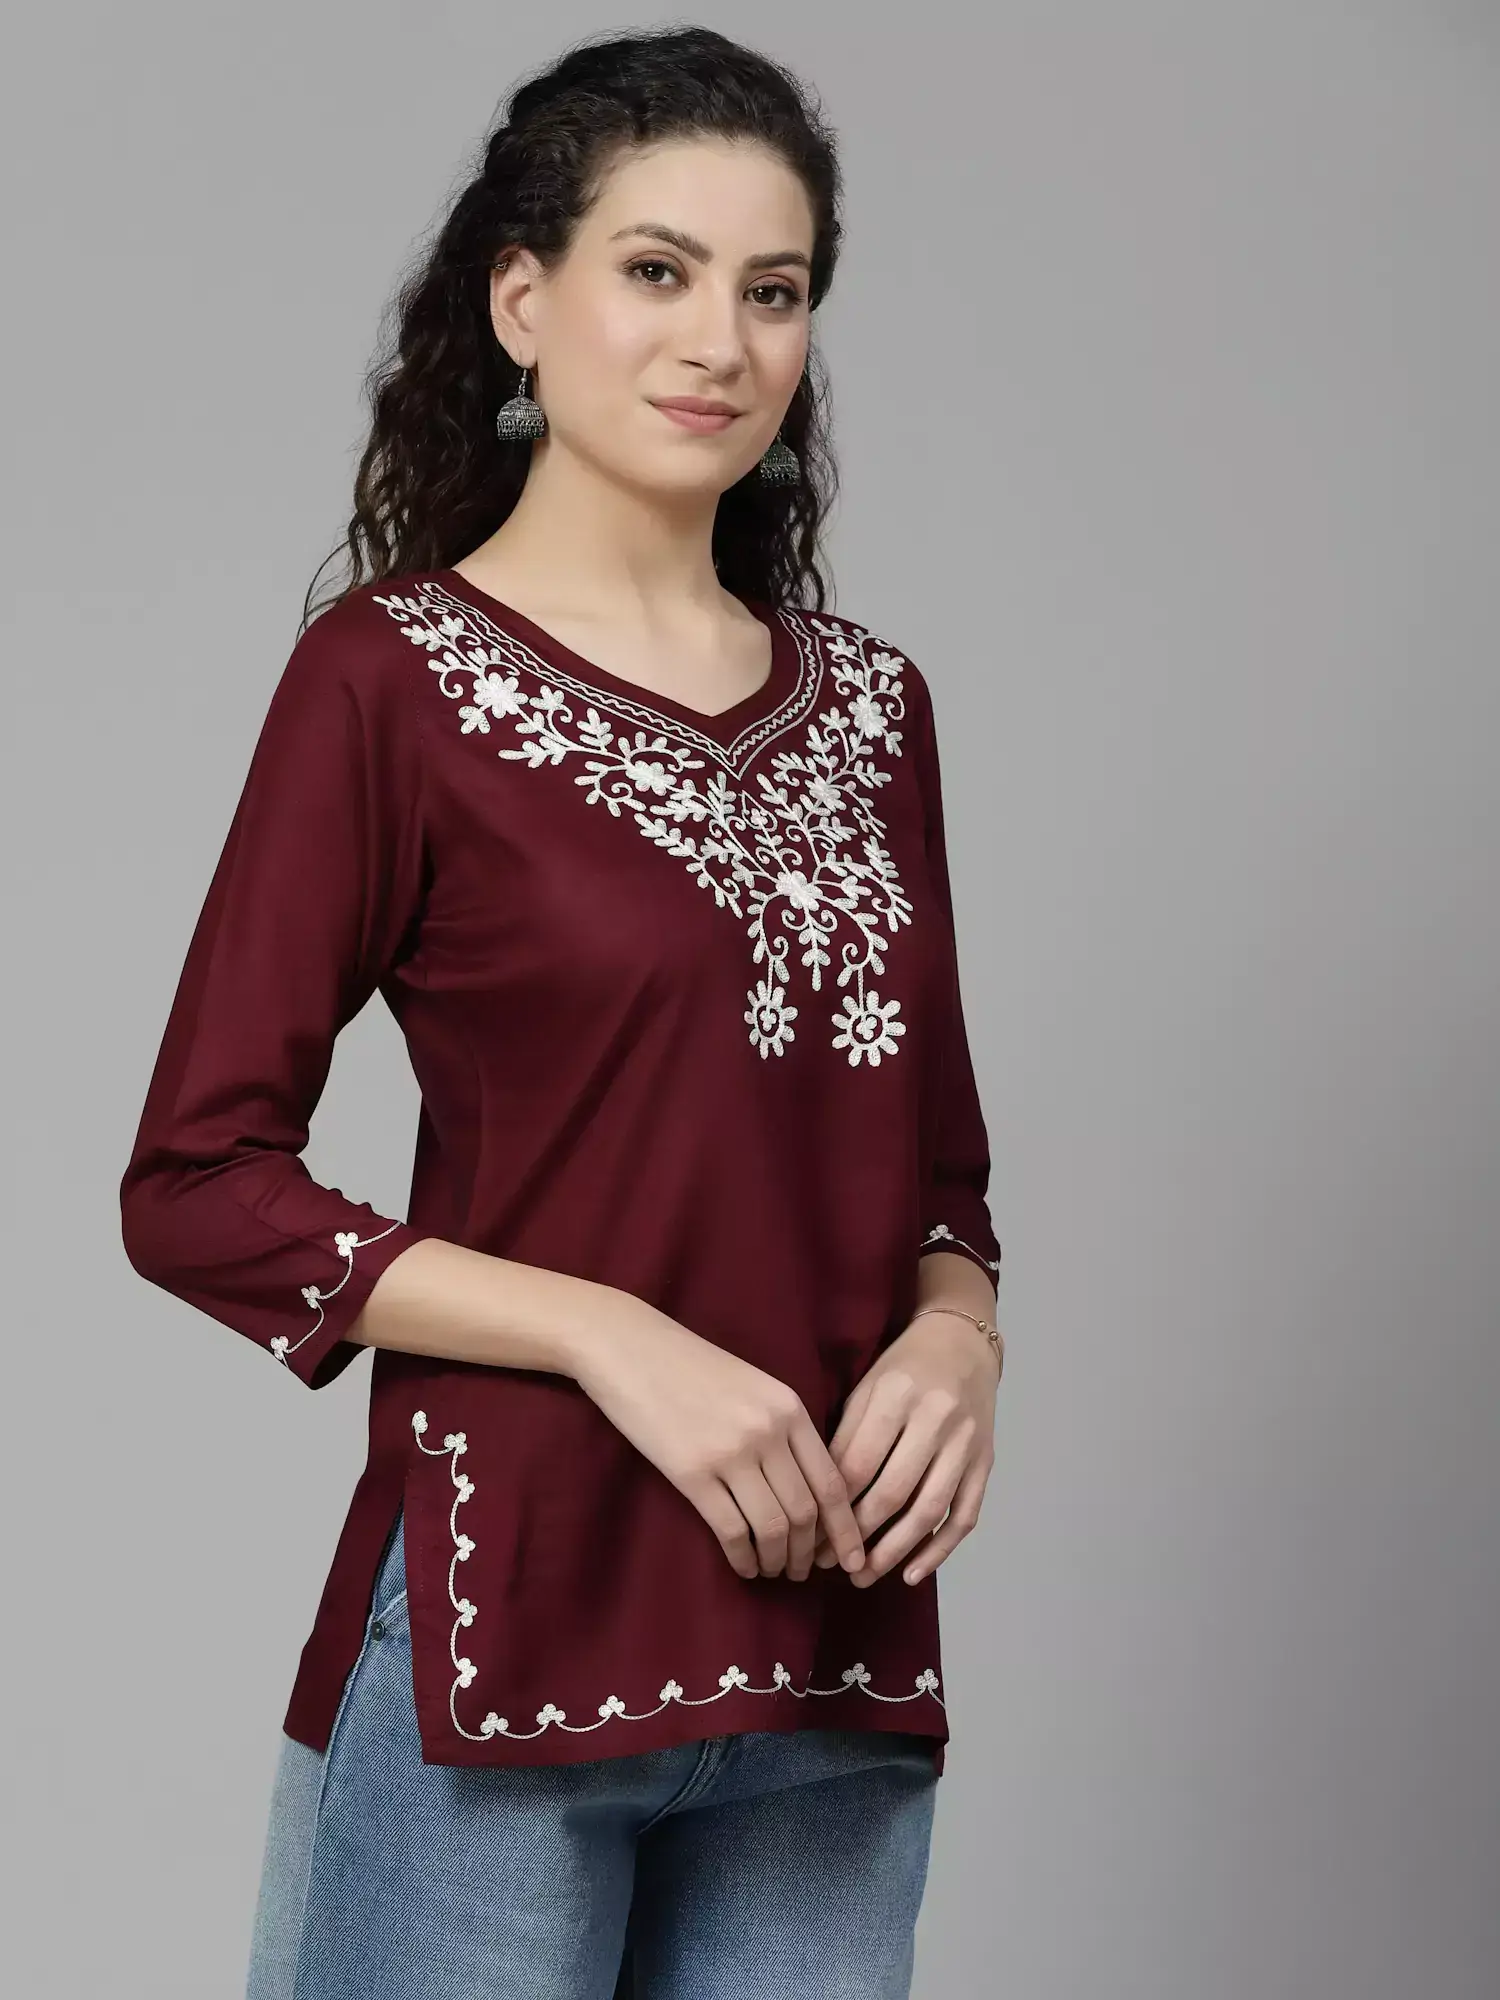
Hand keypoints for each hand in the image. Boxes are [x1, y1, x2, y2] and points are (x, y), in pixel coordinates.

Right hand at [569, 1298, 866, 1583]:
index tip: (853, 1558)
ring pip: (773, 1527)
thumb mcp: (754, 1386)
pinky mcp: (692, 1473)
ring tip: (772, 1571)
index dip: (845, 1529)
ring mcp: (731, 1452)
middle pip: (805, 1511)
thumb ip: (784, 1428)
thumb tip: (808, 1490)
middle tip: (801, 1572)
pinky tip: (743, 1566)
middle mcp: (768, 1431)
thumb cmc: (691, 1367)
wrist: (630, 1348)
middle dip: (807, 1553)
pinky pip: (732, 1531)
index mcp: (789, 1407)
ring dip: (777, 1560)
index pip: (832, 1482)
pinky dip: (743, 1558)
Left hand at [811, 1310, 999, 1586]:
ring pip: (928, 1510)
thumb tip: (819, 1499)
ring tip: (864, 1575)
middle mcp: (935, 1419)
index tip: (811, 1535)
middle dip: (858, 1536)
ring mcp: (966, 1443)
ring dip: (894, 1551)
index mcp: (896, 1396)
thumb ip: (845, 1437)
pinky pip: (964, 1515)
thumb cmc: (903, 1367)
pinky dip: (939, 1549)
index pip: (858, 1465)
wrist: (963, 1343)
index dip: (832, 1507)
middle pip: (891, 1492)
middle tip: (830, 1563)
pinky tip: (912, 1572)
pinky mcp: (985, 1462)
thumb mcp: (866, 1387)